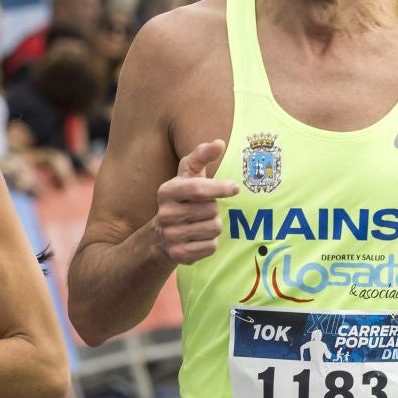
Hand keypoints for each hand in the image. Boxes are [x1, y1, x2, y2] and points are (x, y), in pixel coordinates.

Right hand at [153, 141, 236, 264]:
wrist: (161, 235)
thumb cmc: (182, 198)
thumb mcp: (187, 175)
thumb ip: (201, 156)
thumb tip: (219, 143)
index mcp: (167, 191)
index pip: (198, 188)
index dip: (219, 188)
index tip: (235, 188)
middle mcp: (165, 214)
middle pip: (211, 210)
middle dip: (213, 209)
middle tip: (203, 210)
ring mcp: (171, 236)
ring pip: (213, 229)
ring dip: (213, 226)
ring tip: (200, 223)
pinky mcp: (179, 254)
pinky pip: (211, 247)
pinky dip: (210, 242)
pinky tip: (198, 238)